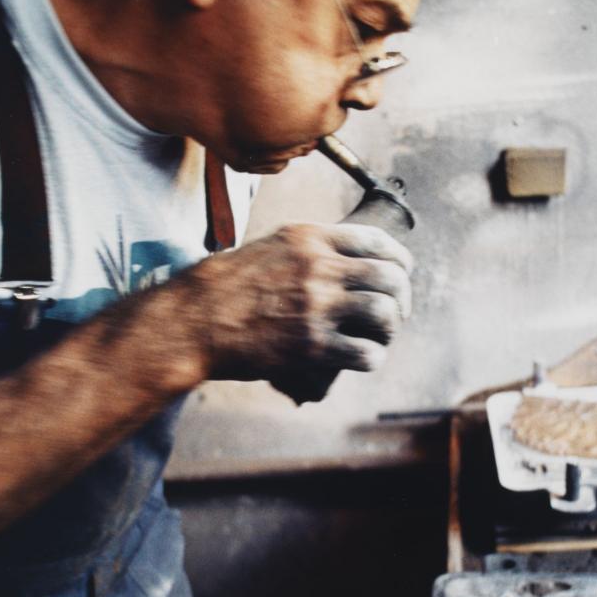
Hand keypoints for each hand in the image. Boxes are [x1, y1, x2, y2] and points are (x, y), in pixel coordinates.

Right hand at [185, 222, 412, 397]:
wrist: (194, 319)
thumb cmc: (226, 286)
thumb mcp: (269, 247)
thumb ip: (308, 249)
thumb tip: (342, 258)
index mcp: (310, 239)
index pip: (377, 241)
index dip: (399, 260)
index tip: (401, 274)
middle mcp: (319, 268)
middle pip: (389, 277)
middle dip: (401, 297)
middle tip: (396, 312)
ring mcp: (317, 307)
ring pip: (384, 313)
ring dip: (390, 328)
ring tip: (380, 336)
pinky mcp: (312, 345)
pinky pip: (365, 352)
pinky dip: (373, 357)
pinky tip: (365, 357)